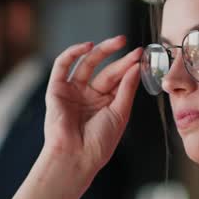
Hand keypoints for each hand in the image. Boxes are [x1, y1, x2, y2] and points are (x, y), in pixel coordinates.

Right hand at [42, 36, 142, 182]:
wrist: (77, 156)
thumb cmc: (99, 142)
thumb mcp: (120, 113)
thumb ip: (127, 88)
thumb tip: (136, 66)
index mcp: (106, 104)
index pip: (119, 80)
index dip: (130, 67)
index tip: (142, 56)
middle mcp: (89, 96)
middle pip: (106, 71)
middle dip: (120, 58)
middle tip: (133, 48)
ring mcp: (73, 91)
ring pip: (87, 64)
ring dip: (102, 50)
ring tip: (118, 42)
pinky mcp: (57, 89)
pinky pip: (62, 66)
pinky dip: (73, 53)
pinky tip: (88, 47)